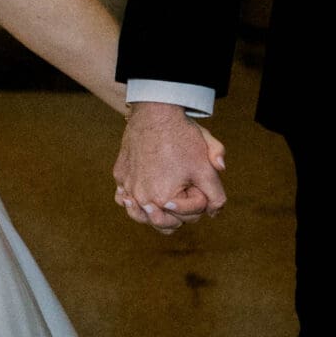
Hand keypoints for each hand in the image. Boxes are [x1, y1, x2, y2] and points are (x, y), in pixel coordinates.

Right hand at [112, 101, 226, 233]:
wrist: (155, 112)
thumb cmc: (182, 138)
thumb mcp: (206, 167)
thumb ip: (216, 194)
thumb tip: (215, 213)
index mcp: (164, 200)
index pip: (191, 217)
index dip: (202, 200)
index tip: (199, 181)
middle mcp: (141, 199)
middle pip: (166, 224)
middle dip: (181, 212)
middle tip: (187, 193)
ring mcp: (127, 187)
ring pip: (142, 217)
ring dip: (156, 214)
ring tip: (167, 205)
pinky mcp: (119, 175)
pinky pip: (123, 198)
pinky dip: (133, 201)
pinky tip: (142, 195)